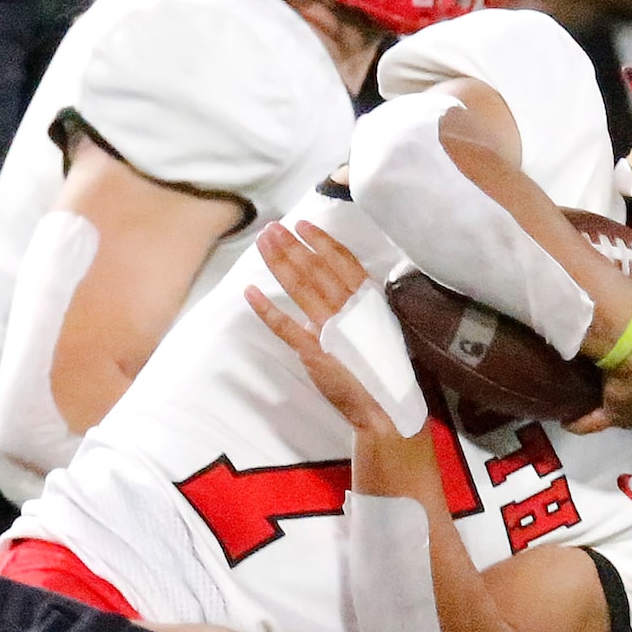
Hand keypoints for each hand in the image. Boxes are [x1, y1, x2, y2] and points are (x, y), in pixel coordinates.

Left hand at [246, 221, 405, 438]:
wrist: (382, 407)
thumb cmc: (379, 369)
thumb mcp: (374, 329)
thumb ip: (349, 311)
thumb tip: (318, 303)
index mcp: (367, 300)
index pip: (342, 261)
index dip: (321, 240)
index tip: (302, 224)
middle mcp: (349, 309)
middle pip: (316, 268)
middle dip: (291, 245)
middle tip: (271, 228)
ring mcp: (330, 328)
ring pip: (300, 287)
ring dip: (279, 262)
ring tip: (262, 242)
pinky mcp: (313, 351)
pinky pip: (284, 326)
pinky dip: (266, 308)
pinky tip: (249, 291)